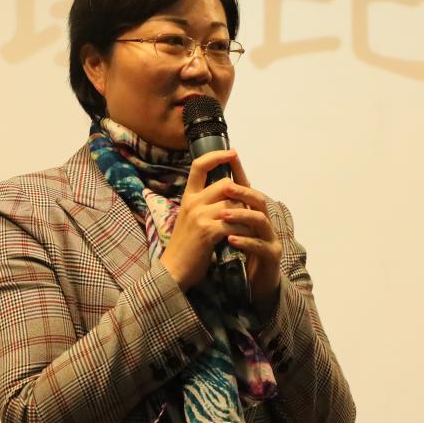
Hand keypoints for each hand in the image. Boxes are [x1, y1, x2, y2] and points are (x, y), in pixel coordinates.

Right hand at [160, 150, 250, 291]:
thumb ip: (205, 204)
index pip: (199, 166)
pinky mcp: (208, 231)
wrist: (174, 270)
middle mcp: (193, 202)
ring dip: (245, 214)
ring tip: (250, 225)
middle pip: (225, 184)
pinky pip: (234, 223)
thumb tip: (228, 192)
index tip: (232, 152)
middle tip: (250, 205)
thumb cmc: (186, 246)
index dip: (216, 156)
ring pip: (233, 203)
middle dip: (241, 194)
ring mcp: (200, 216)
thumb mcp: (191, 218)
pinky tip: (245, 237)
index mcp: (188, 196)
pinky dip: (243, 230)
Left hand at [219, 154, 282, 309]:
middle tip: (226, 187)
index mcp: (253, 213)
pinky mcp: (271, 257)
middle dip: (242, 192)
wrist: (256, 285)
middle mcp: (265, 222)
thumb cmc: (243, 254)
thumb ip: (226, 211)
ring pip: (261, 220)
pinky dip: (245, 241)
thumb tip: (210, 190)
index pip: (247, 188)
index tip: (230, 155)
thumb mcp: (233, 229)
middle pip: (258, 200)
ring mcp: (270, 239)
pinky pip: (259, 246)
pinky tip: (231, 240)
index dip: (240, 171)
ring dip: (242, 215)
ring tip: (224, 215)